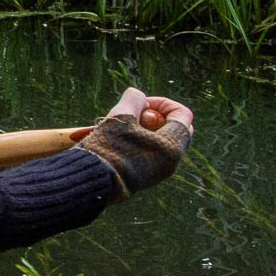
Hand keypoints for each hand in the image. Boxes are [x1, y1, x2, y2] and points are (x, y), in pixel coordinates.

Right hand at [76, 86, 194, 200]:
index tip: (141, 104)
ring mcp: (160, 171)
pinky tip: (119, 143)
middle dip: (155, 117)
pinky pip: (152, 154)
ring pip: (162, 141)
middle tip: (134, 115)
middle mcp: (171, 161)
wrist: (93, 180)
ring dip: (145, 130)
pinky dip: (140, 143)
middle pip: (175, 128)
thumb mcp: (121, 116)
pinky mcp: (147, 178)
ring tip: (122, 129)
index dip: (162, 103)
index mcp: (172, 145)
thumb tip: (138, 95)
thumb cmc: (109, 148)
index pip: (182, 114)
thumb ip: (133, 100)